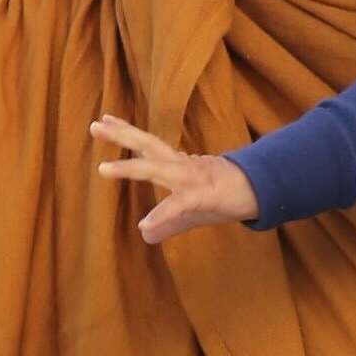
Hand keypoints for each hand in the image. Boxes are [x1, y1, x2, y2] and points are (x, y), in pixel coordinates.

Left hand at [91, 115, 259, 243]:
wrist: (260, 194)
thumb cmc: (223, 199)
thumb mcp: (191, 214)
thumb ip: (167, 223)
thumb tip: (145, 236)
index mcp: (177, 165)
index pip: (147, 144)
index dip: (125, 132)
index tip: (104, 120)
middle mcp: (181, 166)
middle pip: (147, 144)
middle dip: (121, 135)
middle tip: (95, 125)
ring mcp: (193, 178)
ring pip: (156, 168)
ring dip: (130, 168)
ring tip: (103, 169)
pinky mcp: (205, 196)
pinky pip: (180, 205)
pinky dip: (162, 215)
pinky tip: (145, 225)